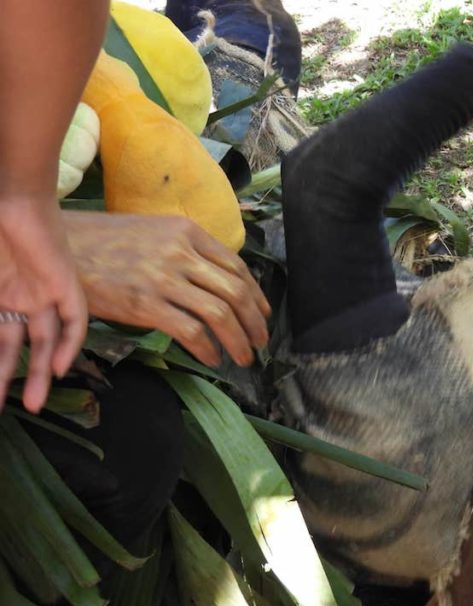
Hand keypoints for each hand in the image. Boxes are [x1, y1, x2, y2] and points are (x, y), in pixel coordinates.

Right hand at [0, 195, 87, 412]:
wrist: (9, 197)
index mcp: (0, 296)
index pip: (1, 340)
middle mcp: (23, 299)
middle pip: (20, 349)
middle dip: (11, 379)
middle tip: (5, 410)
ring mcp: (44, 293)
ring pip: (46, 343)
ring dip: (41, 373)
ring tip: (33, 404)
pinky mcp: (66, 283)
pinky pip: (75, 320)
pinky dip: (70, 344)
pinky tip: (62, 368)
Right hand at [63, 211, 270, 366]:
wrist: (62, 249)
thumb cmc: (108, 244)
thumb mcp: (155, 233)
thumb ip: (188, 252)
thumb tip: (219, 282)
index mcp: (188, 233)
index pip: (237, 268)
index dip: (256, 296)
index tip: (263, 314)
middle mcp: (181, 253)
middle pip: (235, 292)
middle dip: (255, 322)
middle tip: (260, 342)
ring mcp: (163, 278)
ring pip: (220, 314)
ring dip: (239, 340)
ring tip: (243, 357)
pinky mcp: (145, 304)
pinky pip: (191, 331)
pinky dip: (208, 348)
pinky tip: (212, 358)